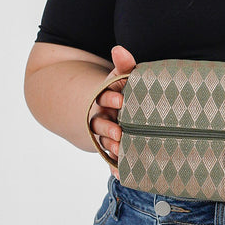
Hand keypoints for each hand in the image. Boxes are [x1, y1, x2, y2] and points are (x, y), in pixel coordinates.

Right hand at [88, 45, 135, 171]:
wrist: (121, 107)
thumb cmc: (125, 89)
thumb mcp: (122, 76)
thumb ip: (123, 65)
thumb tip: (118, 49)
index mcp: (105, 98)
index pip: (103, 97)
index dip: (110, 98)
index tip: (121, 100)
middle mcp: (101, 116)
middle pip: (99, 122)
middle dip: (108, 127)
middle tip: (120, 132)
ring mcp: (105, 132)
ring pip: (103, 140)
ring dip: (110, 145)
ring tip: (120, 151)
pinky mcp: (113, 147)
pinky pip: (111, 157)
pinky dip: (115, 166)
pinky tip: (121, 174)